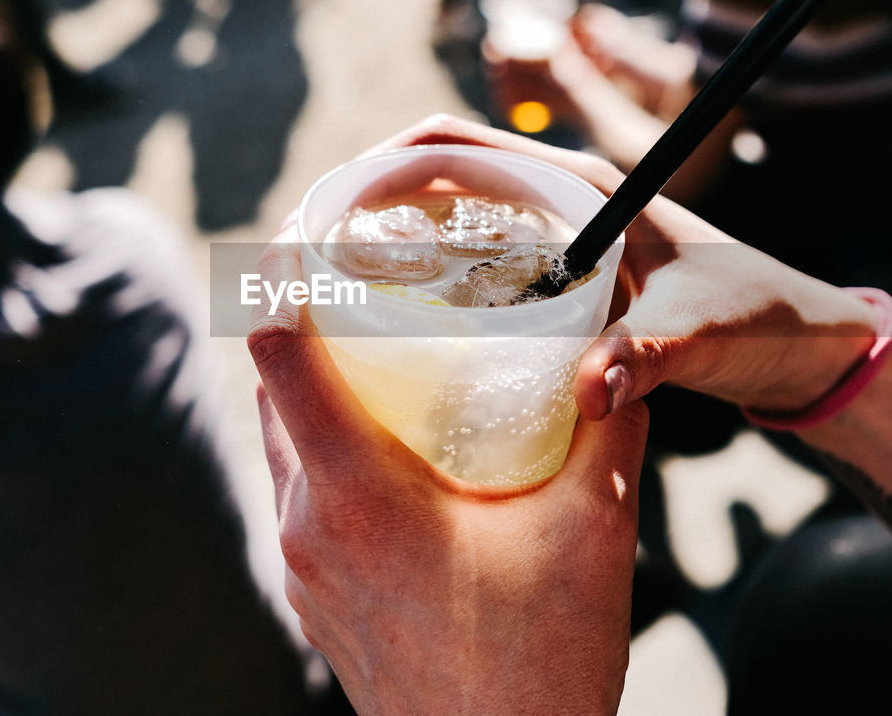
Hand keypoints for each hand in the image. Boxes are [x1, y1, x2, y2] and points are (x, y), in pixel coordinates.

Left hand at [249, 217, 648, 715]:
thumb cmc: (541, 661)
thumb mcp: (596, 529)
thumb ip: (609, 427)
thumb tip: (618, 356)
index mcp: (356, 491)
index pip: (277, 349)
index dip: (282, 275)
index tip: (307, 228)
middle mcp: (308, 523)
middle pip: (272, 386)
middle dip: (306, 319)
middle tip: (359, 273)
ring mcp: (302, 566)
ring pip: (285, 441)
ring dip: (317, 386)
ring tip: (376, 350)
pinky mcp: (315, 595)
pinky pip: (303, 493)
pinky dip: (329, 446)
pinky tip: (393, 448)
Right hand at [369, 116, 876, 418]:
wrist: (802, 339)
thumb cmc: (760, 315)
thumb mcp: (703, 329)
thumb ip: (649, 354)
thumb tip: (588, 387)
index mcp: (580, 186)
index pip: (454, 146)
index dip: (380, 169)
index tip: (326, 215)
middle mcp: (557, 201)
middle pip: (433, 180)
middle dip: (365, 210)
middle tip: (309, 266)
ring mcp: (554, 239)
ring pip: (447, 223)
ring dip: (389, 245)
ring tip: (333, 298)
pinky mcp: (558, 280)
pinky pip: (472, 266)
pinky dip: (427, 281)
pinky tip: (403, 333)